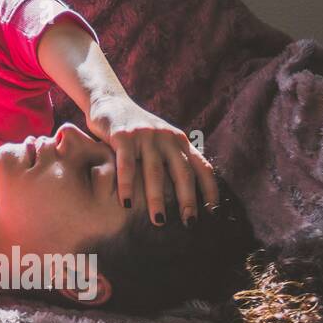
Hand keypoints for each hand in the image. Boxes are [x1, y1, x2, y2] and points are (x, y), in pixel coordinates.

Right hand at [86, 93, 218, 224]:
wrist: (110, 101)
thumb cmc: (136, 129)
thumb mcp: (161, 139)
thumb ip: (172, 158)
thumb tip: (187, 193)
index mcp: (180, 141)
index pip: (202, 166)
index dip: (210, 190)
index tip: (212, 212)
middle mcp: (167, 138)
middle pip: (182, 172)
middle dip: (187, 200)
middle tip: (189, 222)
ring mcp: (145, 136)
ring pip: (155, 171)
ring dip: (157, 198)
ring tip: (159, 220)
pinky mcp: (122, 136)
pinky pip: (127, 164)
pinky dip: (127, 185)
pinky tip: (127, 203)